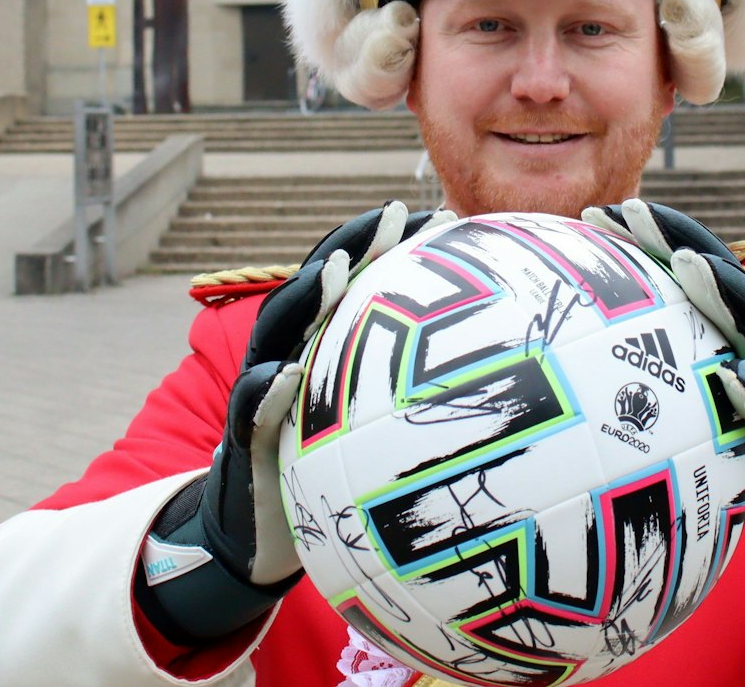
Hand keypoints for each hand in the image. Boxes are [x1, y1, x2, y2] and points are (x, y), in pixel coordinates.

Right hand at [142, 201, 453, 642]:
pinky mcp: (244, 440)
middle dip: (352, 245)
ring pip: (278, 332)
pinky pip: (250, 412)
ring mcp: (260, 392)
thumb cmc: (326, 470)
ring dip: (305, 298)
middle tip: (391, 214)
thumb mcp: (372, 425)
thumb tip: (500, 374)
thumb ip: (413, 393)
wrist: (255, 530)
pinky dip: (264, 392)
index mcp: (322, 344)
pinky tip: (285, 376)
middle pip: (317, 287)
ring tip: (333, 270)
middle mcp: (288, 354)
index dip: (390, 245)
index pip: (356, 280)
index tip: (435, 215)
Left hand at [585, 200, 744, 618]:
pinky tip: (736, 376)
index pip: (690, 279)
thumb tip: (589, 374)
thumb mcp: (703, 413)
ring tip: (687, 264)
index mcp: (733, 340)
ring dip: (726, 294)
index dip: (650, 243)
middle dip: (680, 241)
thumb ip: (665, 386)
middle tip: (634, 211)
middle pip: (724, 284)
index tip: (598, 215)